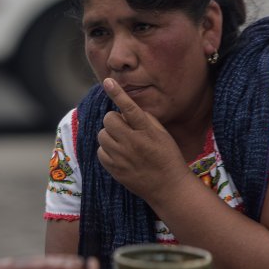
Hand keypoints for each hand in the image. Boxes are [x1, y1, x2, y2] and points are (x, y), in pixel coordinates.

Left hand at [96, 78, 188, 201]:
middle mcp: (133, 143)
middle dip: (114, 120)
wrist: (168, 187)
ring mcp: (122, 157)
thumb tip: (124, 109)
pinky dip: (107, 150)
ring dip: (110, 135)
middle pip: (109, 120)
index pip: (129, 108)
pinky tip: (119, 154)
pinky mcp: (114, 169)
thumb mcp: (162, 134)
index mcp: (147, 132)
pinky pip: (100, 151)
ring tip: (123, 142)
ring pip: (102, 135)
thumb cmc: (167, 156)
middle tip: (124, 128)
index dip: (117, 93)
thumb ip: (144, 119)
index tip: (108, 81)